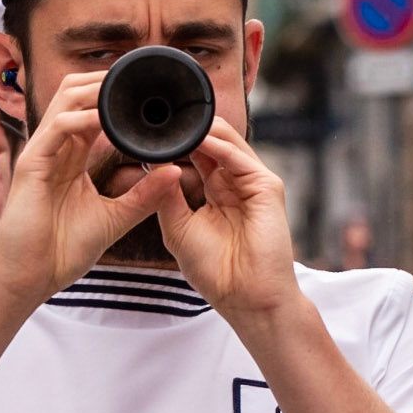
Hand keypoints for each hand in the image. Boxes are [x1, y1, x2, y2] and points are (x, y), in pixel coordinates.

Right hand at [0, 72, 179, 308]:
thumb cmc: (62, 250)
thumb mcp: (114, 219)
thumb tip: (176, 171)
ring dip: (97, 90)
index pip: (92, 109)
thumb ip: (144, 195)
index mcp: (71, 156)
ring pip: (66, 100)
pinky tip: (107, 118)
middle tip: (142, 79)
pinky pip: (58, 128)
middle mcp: (54, 148)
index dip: (116, 94)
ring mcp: (41, 153)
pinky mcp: (31, 165)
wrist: (29, 278)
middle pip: (75, 92)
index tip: (151, 91)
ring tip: (127, 87)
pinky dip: (83, 118)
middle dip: (106, 80)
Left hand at [154, 119, 299, 320]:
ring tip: (171, 117)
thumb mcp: (178, 227)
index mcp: (216, 190)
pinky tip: (195, 138)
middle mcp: (235, 181)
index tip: (146, 127)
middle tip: (156, 113)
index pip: (196, 152)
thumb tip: (151, 162)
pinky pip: (238, 157)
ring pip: (226, 141)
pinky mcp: (267, 187)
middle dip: (187, 126)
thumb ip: (166, 195)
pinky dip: (216, 145)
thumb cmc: (215, 271)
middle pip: (212, 139)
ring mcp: (252, 182)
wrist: (246, 299)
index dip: (175, 139)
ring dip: (199, 129)